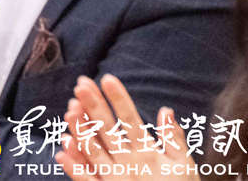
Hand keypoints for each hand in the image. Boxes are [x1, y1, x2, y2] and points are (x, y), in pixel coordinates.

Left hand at [56, 74, 192, 180]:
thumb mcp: (185, 167)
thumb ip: (174, 139)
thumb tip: (166, 109)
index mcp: (149, 154)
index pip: (131, 120)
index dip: (119, 99)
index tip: (107, 78)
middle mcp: (130, 164)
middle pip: (108, 130)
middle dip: (94, 106)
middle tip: (81, 84)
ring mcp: (116, 180)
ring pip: (93, 151)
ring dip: (80, 130)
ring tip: (69, 109)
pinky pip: (87, 179)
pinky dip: (74, 165)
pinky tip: (62, 146)